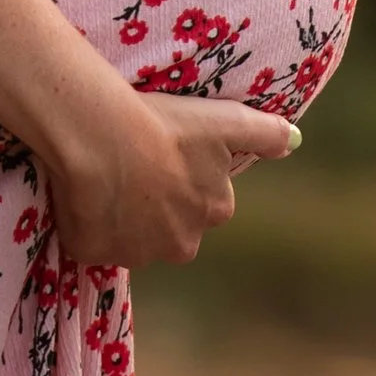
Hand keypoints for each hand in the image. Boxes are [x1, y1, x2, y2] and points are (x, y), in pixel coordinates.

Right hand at [47, 90, 298, 267]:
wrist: (100, 139)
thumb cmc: (164, 124)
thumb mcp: (223, 121)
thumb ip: (263, 132)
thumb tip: (295, 140)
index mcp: (214, 210)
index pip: (204, 199)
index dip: (183, 176)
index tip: (164, 151)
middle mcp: (182, 242)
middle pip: (170, 223)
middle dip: (155, 203)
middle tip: (132, 163)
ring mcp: (136, 253)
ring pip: (132, 235)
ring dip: (121, 215)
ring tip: (101, 174)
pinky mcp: (95, 254)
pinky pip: (93, 240)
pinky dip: (87, 223)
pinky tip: (80, 191)